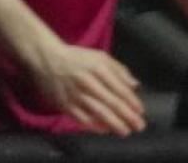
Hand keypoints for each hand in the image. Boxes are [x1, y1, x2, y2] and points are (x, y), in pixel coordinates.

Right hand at [29, 43, 145, 135]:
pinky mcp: (65, 104)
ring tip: (125, 131)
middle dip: (127, 116)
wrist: (46, 59)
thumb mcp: (100, 56)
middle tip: (139, 126)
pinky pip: (82, 118)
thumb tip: (135, 86)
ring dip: (114, 124)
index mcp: (98, 68)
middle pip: (111, 102)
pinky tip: (105, 130)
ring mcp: (75, 93)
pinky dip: (94, 126)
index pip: (119, 88)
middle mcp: (87, 81)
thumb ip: (119, 70)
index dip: (132, 102)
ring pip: (98, 112)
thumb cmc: (77, 58)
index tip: (141, 111)